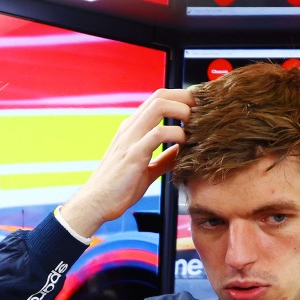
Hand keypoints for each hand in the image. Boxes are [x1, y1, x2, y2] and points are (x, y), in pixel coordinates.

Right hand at [61, 88, 192, 236]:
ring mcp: (130, 138)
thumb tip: (181, 151)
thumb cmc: (119, 188)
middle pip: (160, 95)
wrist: (96, 204)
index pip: (158, 99)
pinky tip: (184, 144)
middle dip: (186, 98)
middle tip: (202, 111)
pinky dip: (176, 134)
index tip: (198, 108)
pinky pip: (158, 133)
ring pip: (159, 106)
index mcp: (133, 129)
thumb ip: (164, 158)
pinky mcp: (133, 154)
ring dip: (182, 110)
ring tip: (195, 125)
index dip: (181, 98)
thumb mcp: (147, 169)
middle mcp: (130, 127)